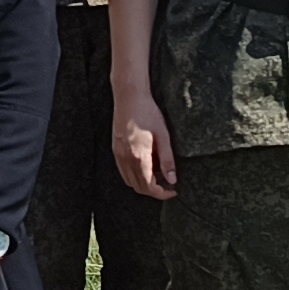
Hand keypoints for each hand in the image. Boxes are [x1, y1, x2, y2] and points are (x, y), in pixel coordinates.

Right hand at [112, 81, 179, 201]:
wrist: (129, 96)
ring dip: (143, 184)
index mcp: (138, 156)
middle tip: (168, 185)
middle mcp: (125, 159)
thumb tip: (172, 180)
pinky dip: (134, 176)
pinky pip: (123, 171)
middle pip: (138, 187)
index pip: (149, 186)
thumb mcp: (163, 136)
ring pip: (129, 181)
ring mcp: (118, 155)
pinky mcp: (115, 149)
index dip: (162, 193)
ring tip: (158, 176)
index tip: (173, 190)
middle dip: (154, 191)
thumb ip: (167, 160)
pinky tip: (146, 166)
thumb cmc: (148, 113)